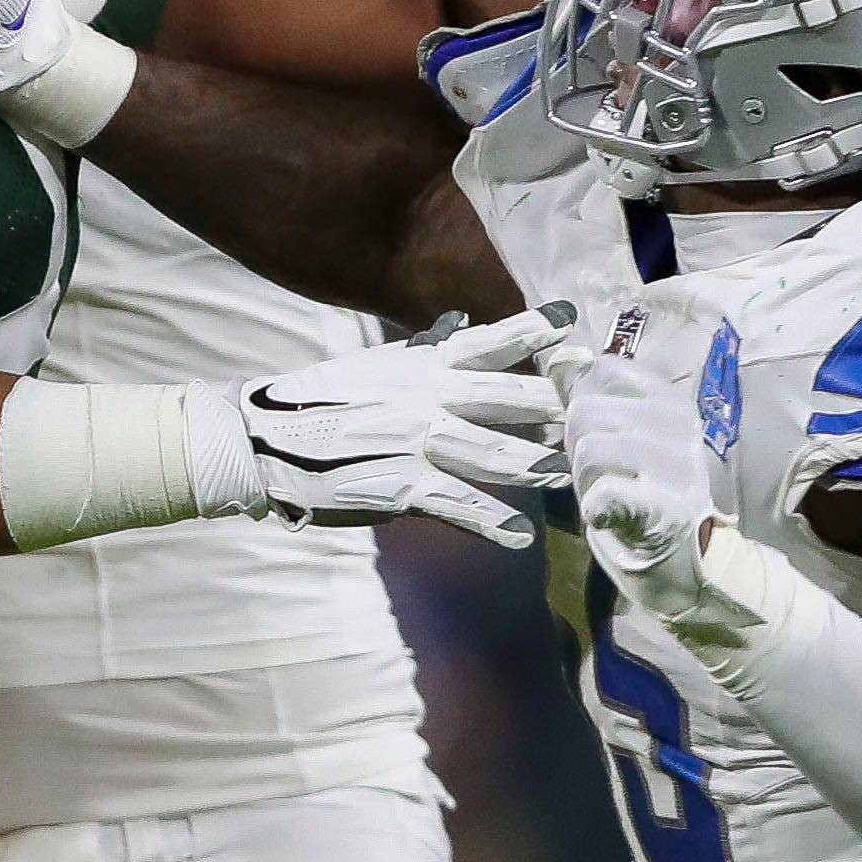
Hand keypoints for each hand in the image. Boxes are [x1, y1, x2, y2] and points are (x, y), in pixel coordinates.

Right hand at [207, 306, 573, 548]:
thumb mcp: (373, 367)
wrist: (266, 441)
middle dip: (552, 399)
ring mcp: (416, 443)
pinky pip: (458, 506)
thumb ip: (422, 353)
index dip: (533, 334)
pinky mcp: (403, 488)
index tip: (573, 326)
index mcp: (420, 366)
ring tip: (568, 472)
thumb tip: (459, 326)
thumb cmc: (319, 402)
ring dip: (533, 462)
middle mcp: (425, 398)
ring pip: (490, 452)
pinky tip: (521, 536)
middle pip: (504, 396)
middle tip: (594, 400)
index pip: (487, 343)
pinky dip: (492, 522)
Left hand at [564, 312, 725, 618]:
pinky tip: (611, 517)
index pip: (603, 370)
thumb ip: (589, 396)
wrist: (692, 566)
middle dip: (577, 448)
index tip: (602, 436)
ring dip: (585, 481)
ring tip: (612, 499)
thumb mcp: (621, 437)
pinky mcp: (667, 511)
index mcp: (669, 400)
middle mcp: (679, 425)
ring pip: (588, 449)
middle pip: (584, 410)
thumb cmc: (646, 494)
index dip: (583, 403)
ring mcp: (677, 467)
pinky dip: (598, 508)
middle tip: (604, 478)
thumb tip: (557, 354)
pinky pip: (606, 493)